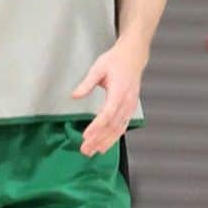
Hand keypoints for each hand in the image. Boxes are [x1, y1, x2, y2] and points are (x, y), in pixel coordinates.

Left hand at [71, 38, 145, 156]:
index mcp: (119, 91)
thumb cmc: (116, 60)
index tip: (86, 135)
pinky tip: (105, 145)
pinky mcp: (130, 109)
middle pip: (112, 126)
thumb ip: (86, 84)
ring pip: (118, 129)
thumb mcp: (98, 68)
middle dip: (98, 139)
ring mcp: (130, 106)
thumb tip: (74, 96)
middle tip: (85, 150)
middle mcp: (127, 102)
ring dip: (105, 142)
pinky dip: (114, 138)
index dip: (96, 127)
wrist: (133, 56)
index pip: (107, 114)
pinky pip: (122, 127)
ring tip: (92, 151)